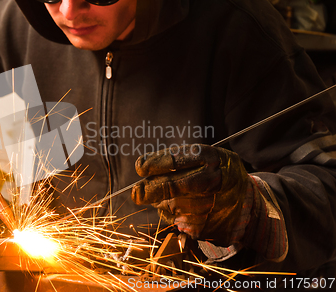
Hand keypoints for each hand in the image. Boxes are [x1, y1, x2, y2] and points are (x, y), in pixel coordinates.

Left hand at [131, 144, 251, 246]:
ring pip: (170, 205)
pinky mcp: (206, 227)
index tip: (140, 167)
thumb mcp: (207, 158)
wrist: (249, 206)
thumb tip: (142, 167)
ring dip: (162, 202)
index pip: (177, 159)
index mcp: (212, 158)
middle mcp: (213, 181)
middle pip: (172, 186)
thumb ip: (178, 159)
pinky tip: (184, 209)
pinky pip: (176, 221)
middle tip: (136, 192)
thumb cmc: (218, 175)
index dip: (155, 164)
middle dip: (150, 189)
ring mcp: (211, 206)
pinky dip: (173, 215)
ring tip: (175, 196)